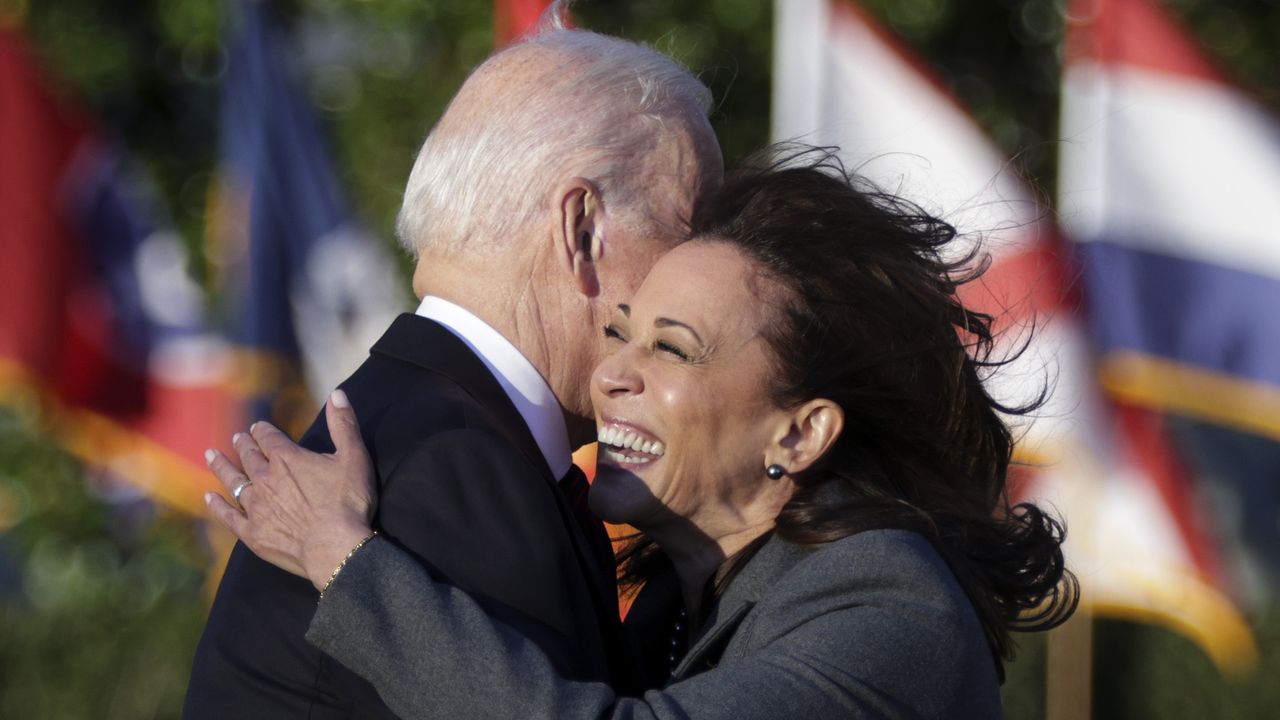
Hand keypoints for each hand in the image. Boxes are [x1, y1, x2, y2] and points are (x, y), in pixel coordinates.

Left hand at [205, 389, 376, 591]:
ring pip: (233, 481)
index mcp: (288, 459)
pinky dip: (217, 505)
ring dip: (222, 467)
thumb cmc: (348, 502)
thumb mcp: (354, 457)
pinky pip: (228, 515)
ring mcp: (255, 506)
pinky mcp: (251, 532)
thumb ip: (344, 424)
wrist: (335, 548)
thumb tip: (337, 393)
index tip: (257, 427)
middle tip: (237, 438)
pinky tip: (209, 498)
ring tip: (211, 455)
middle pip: (248, 456)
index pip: (269, 438)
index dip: (262, 430)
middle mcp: (265, 478)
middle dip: (243, 445)